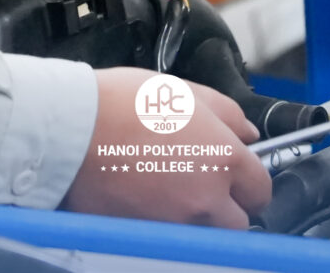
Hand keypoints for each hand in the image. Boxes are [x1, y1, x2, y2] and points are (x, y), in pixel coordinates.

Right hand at [60, 68, 270, 227]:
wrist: (68, 130)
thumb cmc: (119, 104)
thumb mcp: (182, 91)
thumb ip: (226, 113)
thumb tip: (247, 132)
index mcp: (222, 159)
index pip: (260, 188)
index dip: (250, 179)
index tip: (238, 173)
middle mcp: (205, 199)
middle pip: (239, 222)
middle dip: (228, 206)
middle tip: (205, 183)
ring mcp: (175, 224)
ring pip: (206, 235)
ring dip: (199, 219)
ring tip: (172, 191)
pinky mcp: (146, 237)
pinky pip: (170, 239)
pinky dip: (165, 226)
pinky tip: (148, 200)